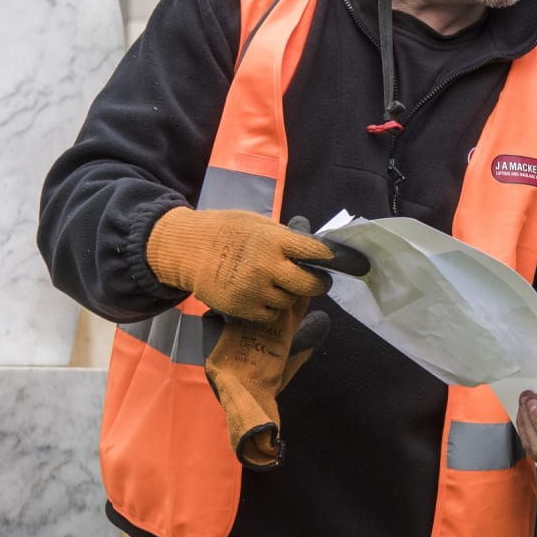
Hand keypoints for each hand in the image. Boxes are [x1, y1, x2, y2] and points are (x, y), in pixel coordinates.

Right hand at [144, 206, 337, 321]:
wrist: (187, 249)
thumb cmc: (226, 230)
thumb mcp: (258, 223)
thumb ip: (287, 237)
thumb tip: (318, 246)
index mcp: (274, 241)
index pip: (316, 253)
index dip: (335, 259)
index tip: (349, 263)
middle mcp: (267, 267)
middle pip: (310, 284)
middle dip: (319, 283)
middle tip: (318, 279)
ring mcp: (254, 290)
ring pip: (291, 300)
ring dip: (290, 294)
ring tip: (277, 281)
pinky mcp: (242, 309)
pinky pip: (271, 313)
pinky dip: (271, 307)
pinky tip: (261, 293)